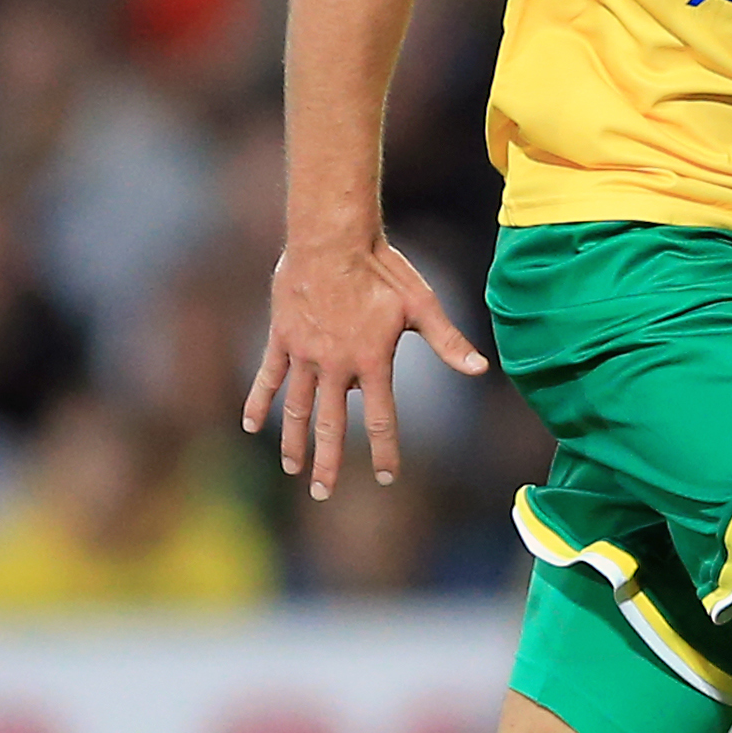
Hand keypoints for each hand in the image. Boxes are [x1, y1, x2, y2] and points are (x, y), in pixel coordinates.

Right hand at [244, 238, 488, 499]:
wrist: (332, 239)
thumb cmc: (383, 269)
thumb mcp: (422, 305)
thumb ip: (448, 341)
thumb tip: (482, 368)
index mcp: (373, 361)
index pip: (382, 419)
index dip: (384, 451)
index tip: (385, 476)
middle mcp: (336, 365)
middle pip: (332, 424)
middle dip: (328, 461)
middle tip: (323, 493)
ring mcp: (305, 353)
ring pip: (298, 407)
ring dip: (294, 440)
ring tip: (292, 469)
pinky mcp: (282, 338)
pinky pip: (268, 376)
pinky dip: (258, 400)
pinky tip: (249, 424)